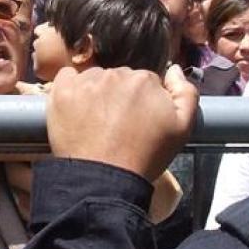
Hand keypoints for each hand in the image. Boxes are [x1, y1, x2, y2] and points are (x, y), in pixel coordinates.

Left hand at [46, 65, 197, 180]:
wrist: (105, 179)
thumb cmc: (145, 157)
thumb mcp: (183, 128)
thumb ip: (186, 92)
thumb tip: (174, 69)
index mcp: (145, 79)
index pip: (145, 80)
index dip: (143, 101)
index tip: (138, 120)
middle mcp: (115, 74)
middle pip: (120, 78)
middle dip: (120, 96)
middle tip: (118, 124)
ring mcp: (86, 82)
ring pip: (95, 78)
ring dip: (97, 93)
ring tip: (97, 122)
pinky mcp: (62, 92)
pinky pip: (67, 77)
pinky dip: (71, 89)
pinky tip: (77, 109)